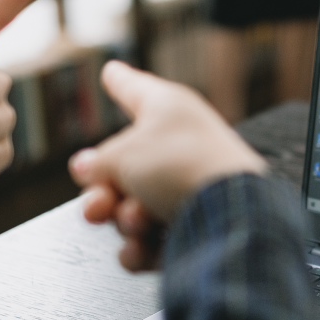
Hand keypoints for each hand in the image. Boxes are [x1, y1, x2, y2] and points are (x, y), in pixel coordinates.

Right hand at [72, 61, 267, 270]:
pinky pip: (151, 240)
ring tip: (137, 220)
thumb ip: (98, 161)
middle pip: (123, 167)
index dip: (119, 81)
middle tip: (99, 203)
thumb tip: (89, 168)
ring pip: (133, 207)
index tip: (112, 72)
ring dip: (125, 220)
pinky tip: (142, 248)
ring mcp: (188, 187)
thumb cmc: (183, 167)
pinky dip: (143, 247)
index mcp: (168, 110)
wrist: (230, 217)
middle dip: (103, 192)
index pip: (135, 89)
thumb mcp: (122, 154)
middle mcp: (180, 145)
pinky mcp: (194, 227)